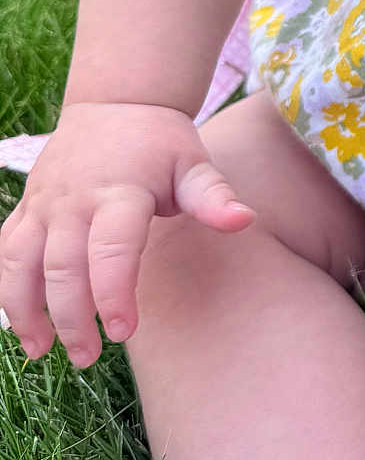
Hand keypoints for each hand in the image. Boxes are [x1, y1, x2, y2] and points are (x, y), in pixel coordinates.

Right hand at [0, 103, 253, 366]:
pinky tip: (21, 324)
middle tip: (88, 357)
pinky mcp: (26, 208)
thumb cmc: (162, 144)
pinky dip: (6, 289)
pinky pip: (6, 252)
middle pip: (63, 266)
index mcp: (120, 190)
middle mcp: (74, 200)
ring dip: (26, 311)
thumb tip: (244, 221)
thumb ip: (214, 197)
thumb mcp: (194, 164)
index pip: (112, 249)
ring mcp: (44, 203)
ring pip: (21, 264)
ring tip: (40, 352)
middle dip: (72, 317)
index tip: (124, 332)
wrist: (116, 102)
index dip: (114, 293)